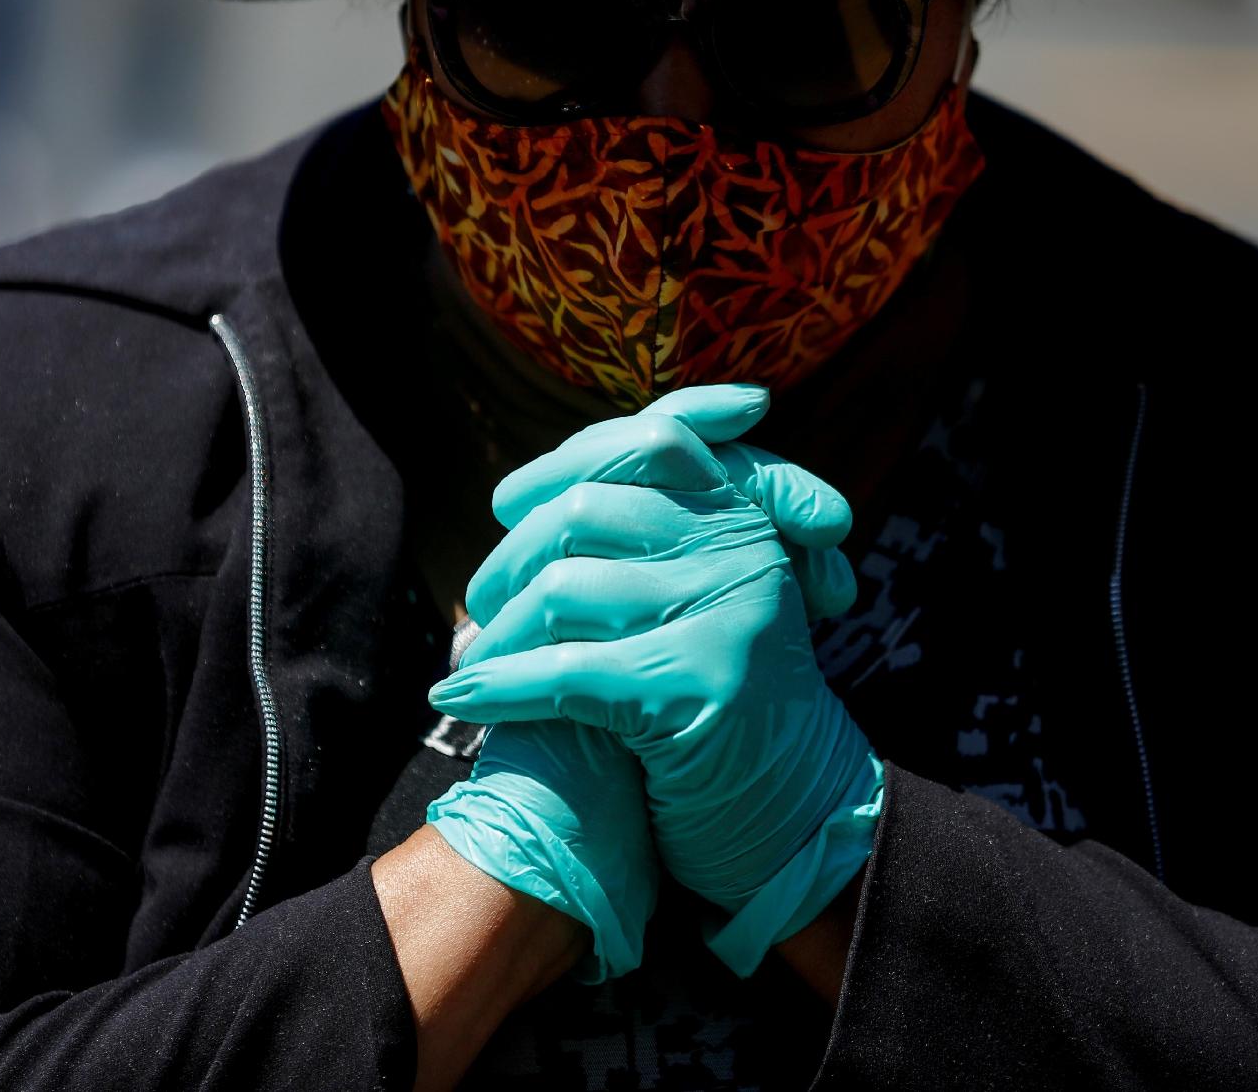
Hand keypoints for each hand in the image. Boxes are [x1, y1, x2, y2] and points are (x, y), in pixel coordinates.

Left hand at [429, 385, 882, 976]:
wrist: (798, 816)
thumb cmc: (720, 706)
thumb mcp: (702, 603)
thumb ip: (646, 540)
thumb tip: (516, 499)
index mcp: (745, 517)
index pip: (653, 441)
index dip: (563, 462)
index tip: (506, 501)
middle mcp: (743, 550)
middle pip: (587, 510)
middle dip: (513, 558)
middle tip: (480, 604)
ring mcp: (727, 615)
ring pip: (565, 590)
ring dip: (498, 633)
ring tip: (471, 658)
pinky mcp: (698, 686)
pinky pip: (565, 672)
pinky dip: (499, 687)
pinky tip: (459, 698)